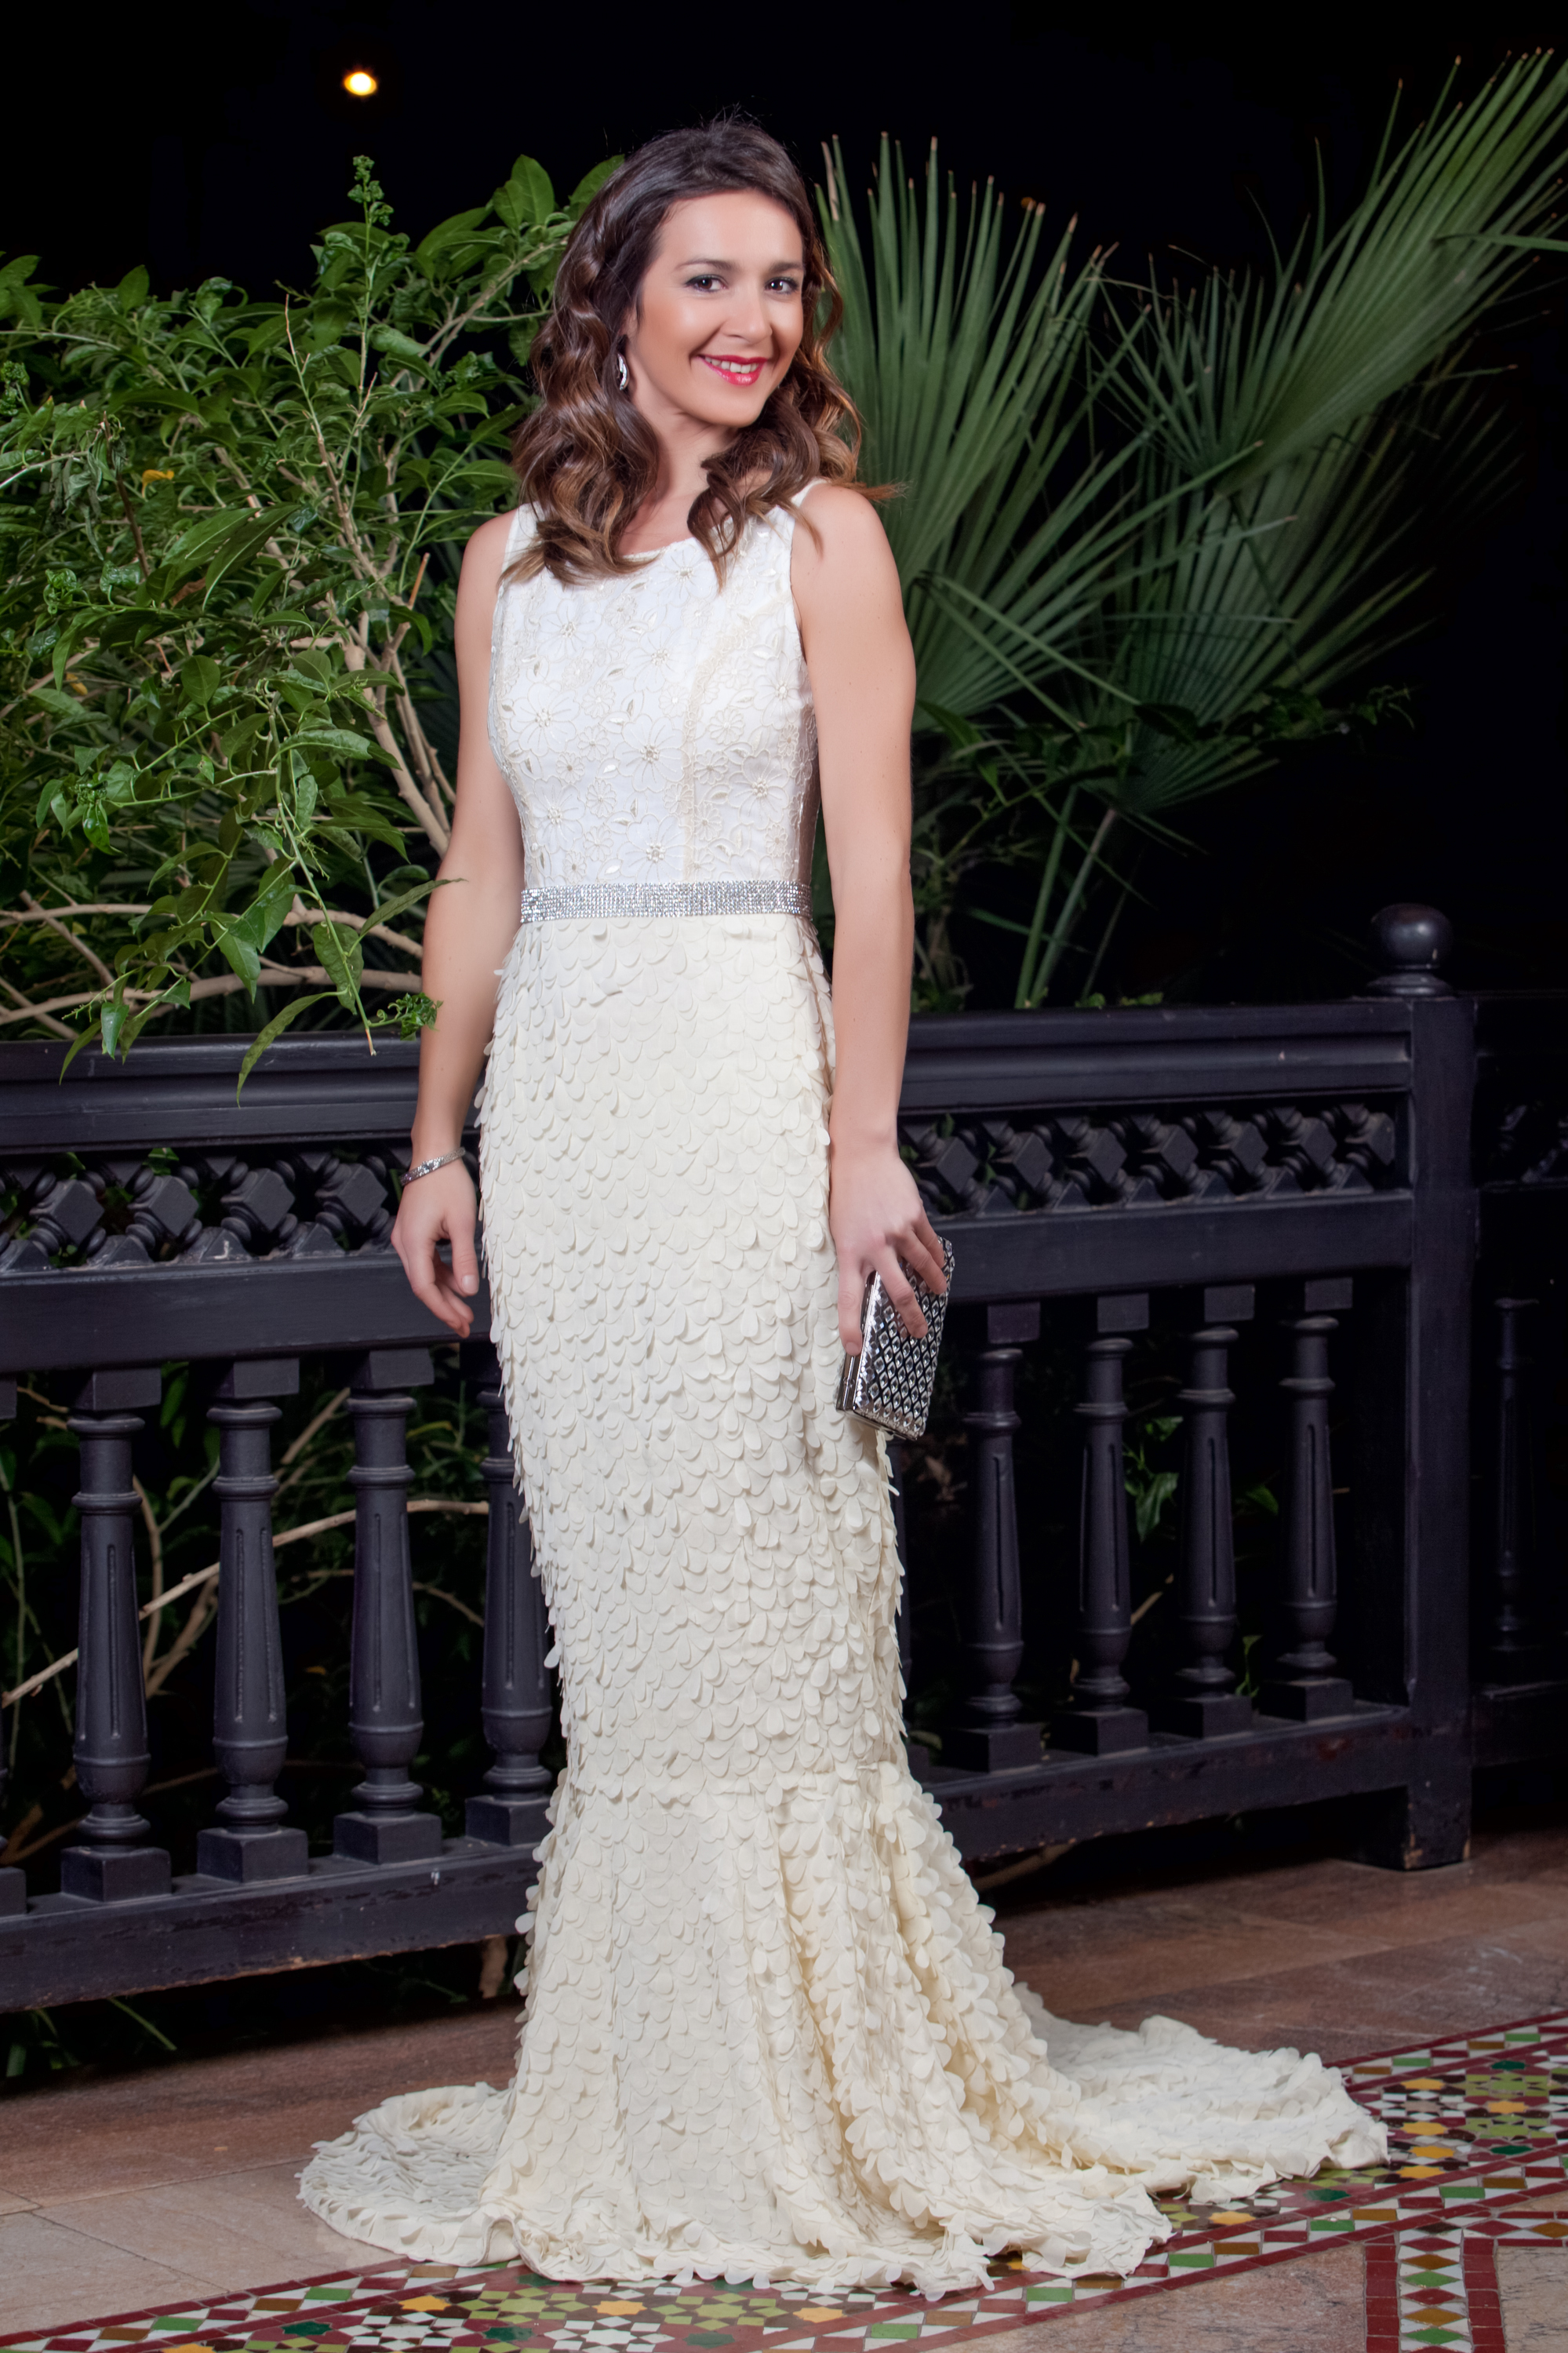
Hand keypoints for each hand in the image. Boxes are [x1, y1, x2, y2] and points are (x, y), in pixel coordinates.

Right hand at [391, 1158, 480, 1337]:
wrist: (434, 1155)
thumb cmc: (447, 1182)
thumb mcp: (462, 1223)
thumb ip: (463, 1259)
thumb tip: (467, 1290)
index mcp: (412, 1242)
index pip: (424, 1287)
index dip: (441, 1309)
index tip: (458, 1322)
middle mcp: (404, 1243)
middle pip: (423, 1285)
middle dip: (444, 1307)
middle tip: (463, 1324)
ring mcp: (407, 1238)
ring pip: (425, 1274)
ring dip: (444, 1292)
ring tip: (463, 1310)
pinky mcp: (413, 1233)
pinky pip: (426, 1261)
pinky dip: (441, 1275)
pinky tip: (456, 1285)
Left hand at [828, 1136, 947, 1351]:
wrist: (861, 1156)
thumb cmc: (845, 1194)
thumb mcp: (840, 1231)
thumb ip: (856, 1257)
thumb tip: (871, 1284)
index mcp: (849, 1252)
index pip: (848, 1300)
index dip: (850, 1328)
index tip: (854, 1350)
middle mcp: (874, 1246)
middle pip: (897, 1293)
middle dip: (911, 1319)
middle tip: (917, 1333)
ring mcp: (897, 1231)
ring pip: (922, 1269)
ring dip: (932, 1286)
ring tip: (937, 1294)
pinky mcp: (914, 1216)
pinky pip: (930, 1245)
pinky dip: (937, 1259)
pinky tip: (940, 1266)